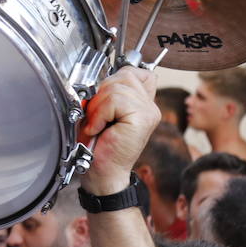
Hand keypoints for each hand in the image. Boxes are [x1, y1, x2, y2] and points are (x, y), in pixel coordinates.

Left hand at [78, 67, 159, 195]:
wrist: (102, 175)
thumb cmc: (97, 147)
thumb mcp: (99, 112)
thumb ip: (106, 92)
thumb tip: (96, 76)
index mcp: (141, 102)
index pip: (133, 71)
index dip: (112, 80)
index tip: (101, 102)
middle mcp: (149, 105)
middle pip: (123, 75)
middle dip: (101, 93)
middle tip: (96, 117)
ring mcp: (149, 111)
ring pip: (117, 87)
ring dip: (98, 106)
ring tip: (97, 124)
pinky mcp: (143, 118)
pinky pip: (116, 100)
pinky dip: (100, 114)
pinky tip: (99, 128)